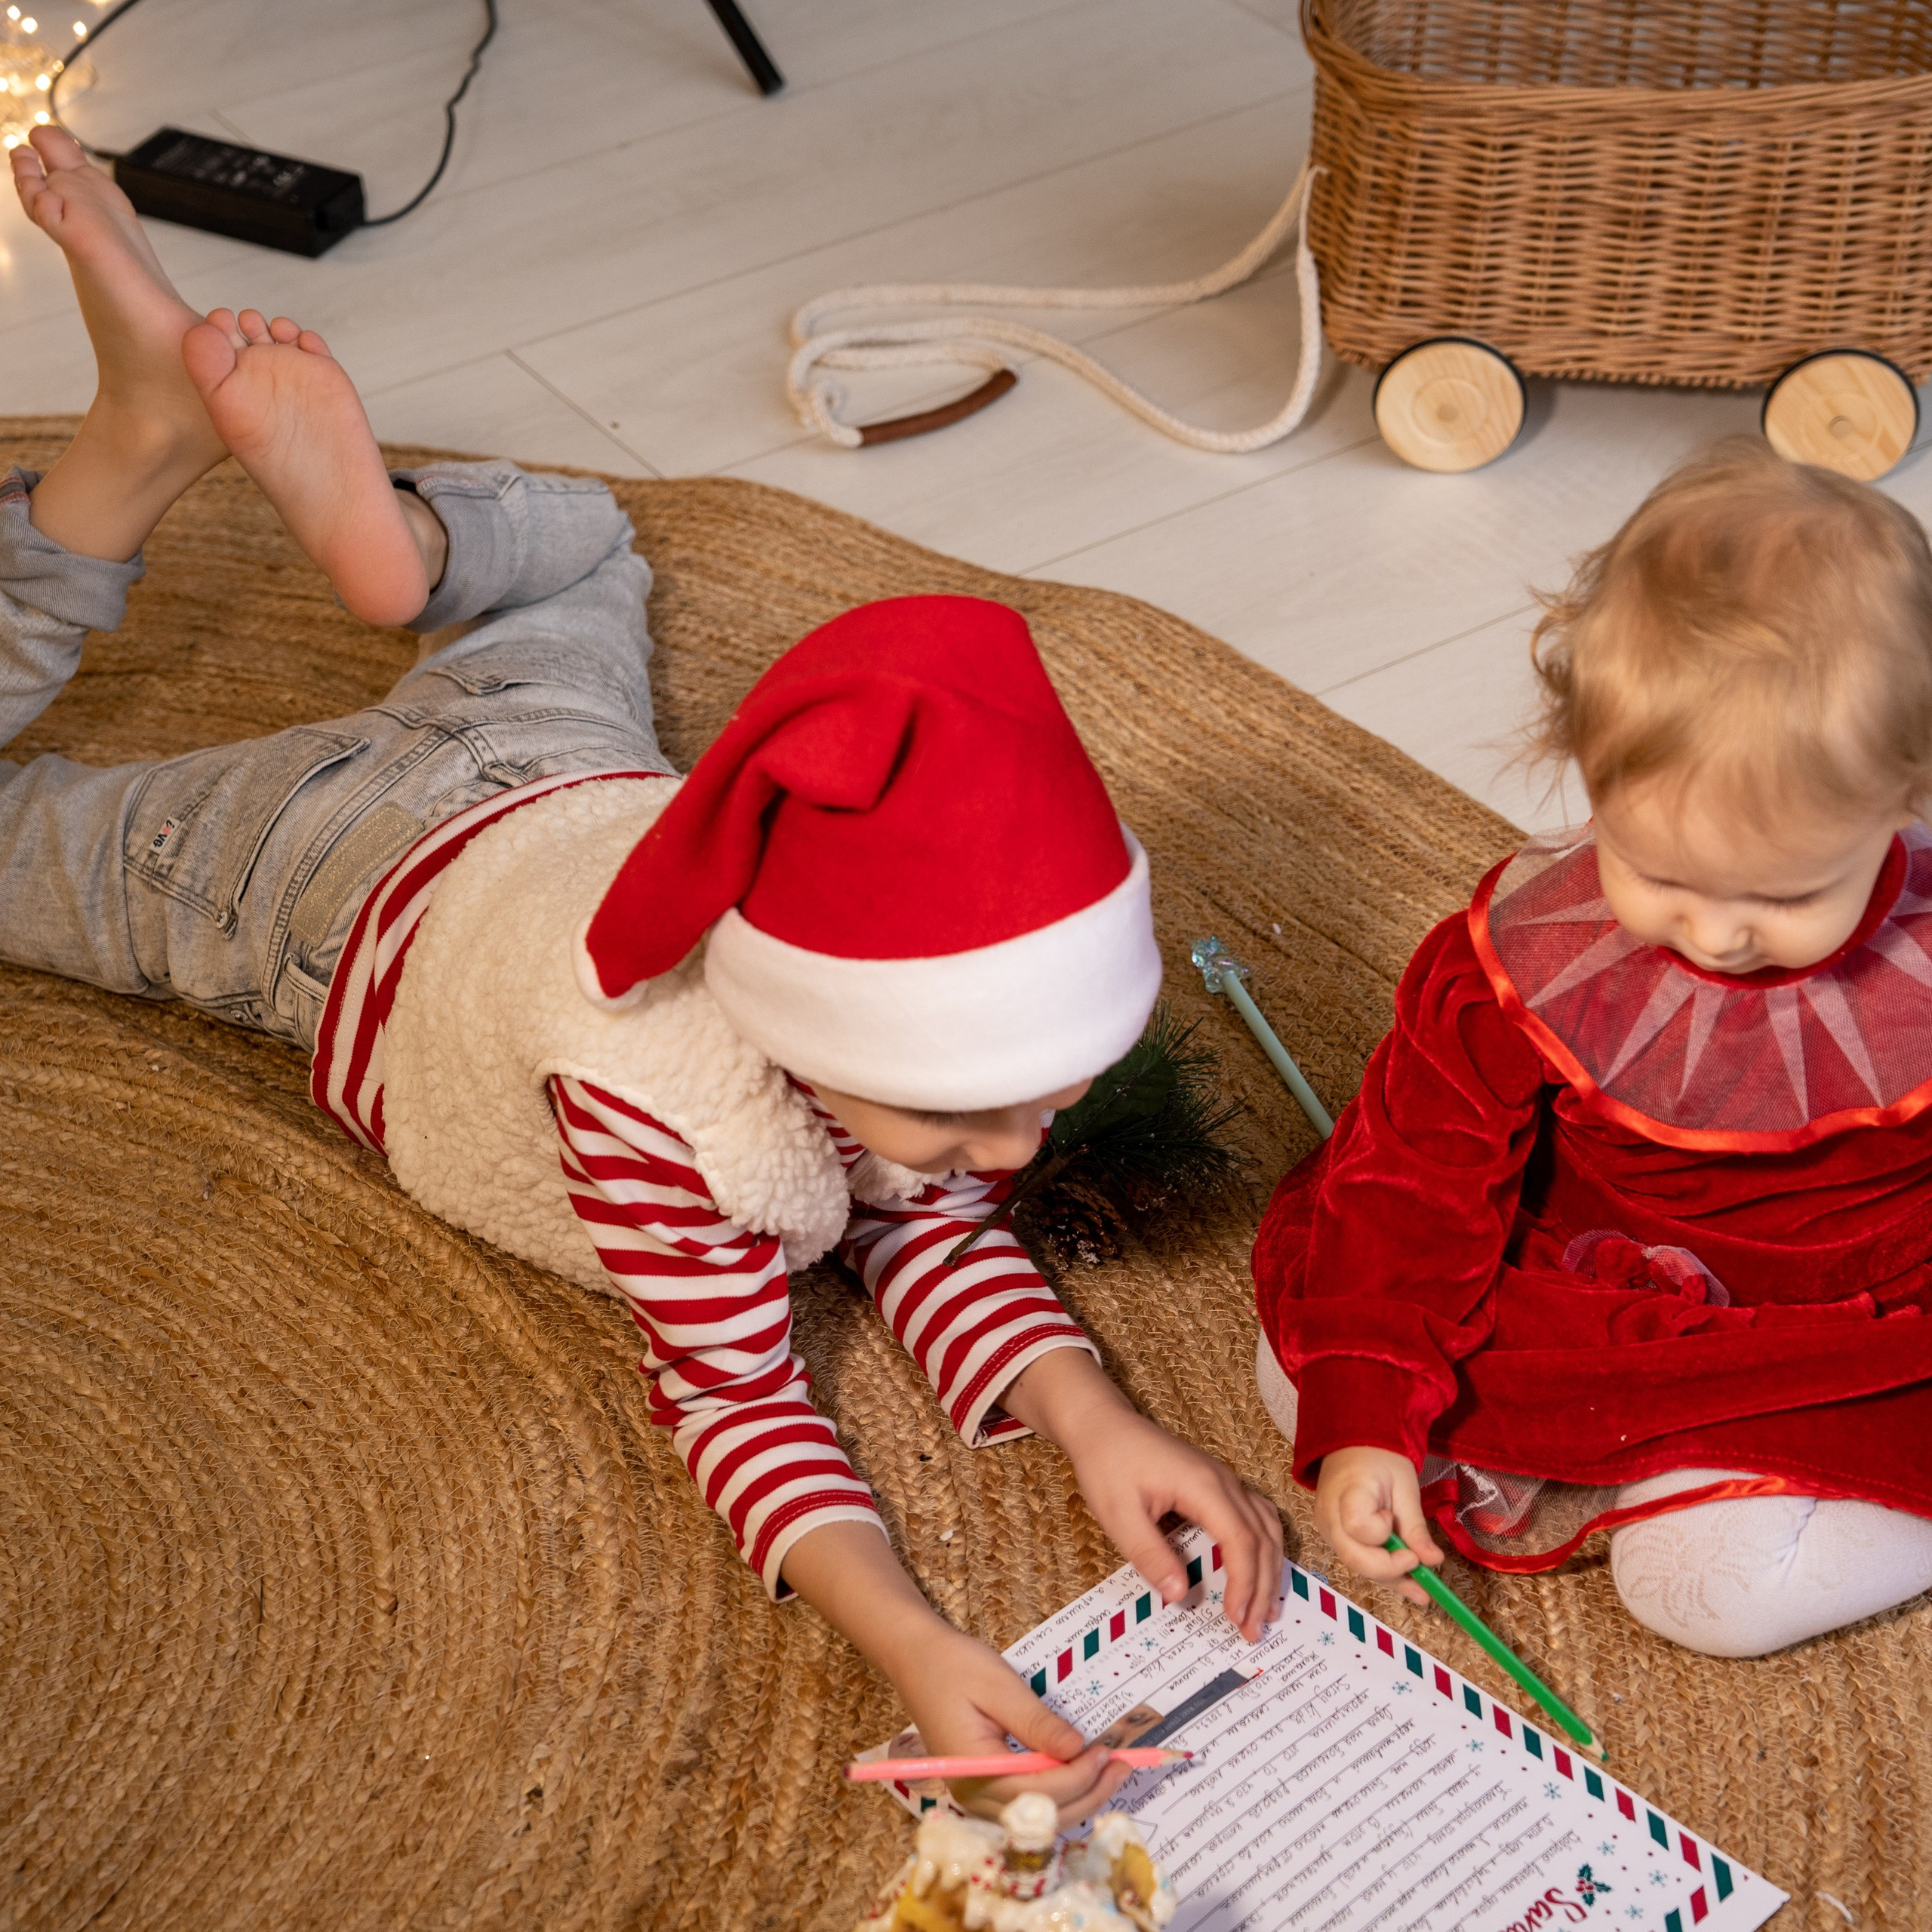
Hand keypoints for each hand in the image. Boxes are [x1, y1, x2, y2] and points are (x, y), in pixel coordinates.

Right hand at [779, 1519, 1126, 1824]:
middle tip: (1122, 1765)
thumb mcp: (999, 1685)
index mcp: (973, 1771)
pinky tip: (1081, 1773)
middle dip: (1088, 1793)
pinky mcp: (984, 1785)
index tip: (1106, 1752)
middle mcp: (973, 1795)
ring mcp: (977, 1794)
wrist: (916, 1658)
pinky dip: (1060, 1793)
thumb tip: (1077, 1750)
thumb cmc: (953, 1665)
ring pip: (1038, 1814)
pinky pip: (1028, 1802)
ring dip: (1079, 1797)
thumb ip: (1037, 1722)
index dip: (1078, 1777)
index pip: (1037, 1793)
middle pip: (1041, 1814)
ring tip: (1111, 1770)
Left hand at [1002, 1349, 1283, 1642]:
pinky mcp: (1218, 1484)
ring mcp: (1224, 1480)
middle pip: (1262, 1537)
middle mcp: (1223, 1481)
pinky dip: (1263, 1548)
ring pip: (1266, 1526)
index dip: (1244, 1583)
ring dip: (1269, 1569)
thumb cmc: (1107, 1465)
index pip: (1240, 1540)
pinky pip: (1256, 1516)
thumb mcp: (1119, 1516)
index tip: (1237, 1620)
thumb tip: (1181, 1596)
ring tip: (1264, 1610)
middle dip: (1262, 1587)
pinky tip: (1258, 1570)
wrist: (1102, 1426)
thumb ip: (1150, 1555)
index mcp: (1203, 1486)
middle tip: (1254, 1631)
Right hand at [1313, 1444, 1443, 1606]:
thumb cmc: (1381, 1460)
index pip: (1358, 1526)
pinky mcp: (1334, 1538)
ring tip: (1423, 1594)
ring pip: (1357, 1565)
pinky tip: (1408, 1585)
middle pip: (1354, 1557)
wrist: (1353, 1446)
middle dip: (1390, 1571)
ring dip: (1391, 1580)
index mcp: (1347, 1491)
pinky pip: (1359, 1560)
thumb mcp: (1405, 1487)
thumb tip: (1433, 1561)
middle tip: (1421, 1576)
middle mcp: (1330, 1516)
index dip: (1383, 1536)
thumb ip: (1415, 1526)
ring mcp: (1328, 1529)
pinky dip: (1383, 1573)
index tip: (1401, 1530)